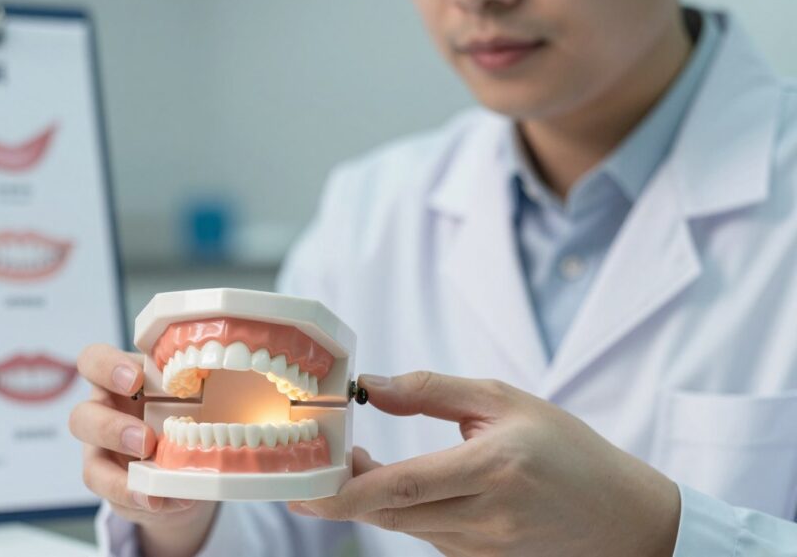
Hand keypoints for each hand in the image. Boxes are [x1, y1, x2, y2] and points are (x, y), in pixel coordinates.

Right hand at [69, 344, 217, 556]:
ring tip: (150, 463)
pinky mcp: (105, 478)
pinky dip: (133, 492)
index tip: (137, 379)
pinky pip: (105, 486)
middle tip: (146, 439)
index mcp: (123, 379)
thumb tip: (230, 387)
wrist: (182, 474)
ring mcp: (99, 447)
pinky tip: (158, 498)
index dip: (107, 367)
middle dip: (112, 427)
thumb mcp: (197, 400)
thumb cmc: (188, 420)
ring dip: (118, 460)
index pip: (94, 361)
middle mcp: (104, 410)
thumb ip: (201, 390)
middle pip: (81, 413)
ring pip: (88, 459)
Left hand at [291, 372, 680, 556]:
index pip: (402, 486)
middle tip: (312, 463)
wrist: (620, 514)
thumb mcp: (504, 400)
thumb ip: (432, 390)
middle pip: (390, 512)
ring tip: (349, 460)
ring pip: (402, 525)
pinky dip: (398, 508)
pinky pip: (423, 533)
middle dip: (340, 493)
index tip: (305, 480)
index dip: (345, 489)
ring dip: (367, 497)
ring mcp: (482, 545)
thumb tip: (371, 385)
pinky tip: (393, 482)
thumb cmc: (566, 449)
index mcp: (492, 468)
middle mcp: (485, 515)